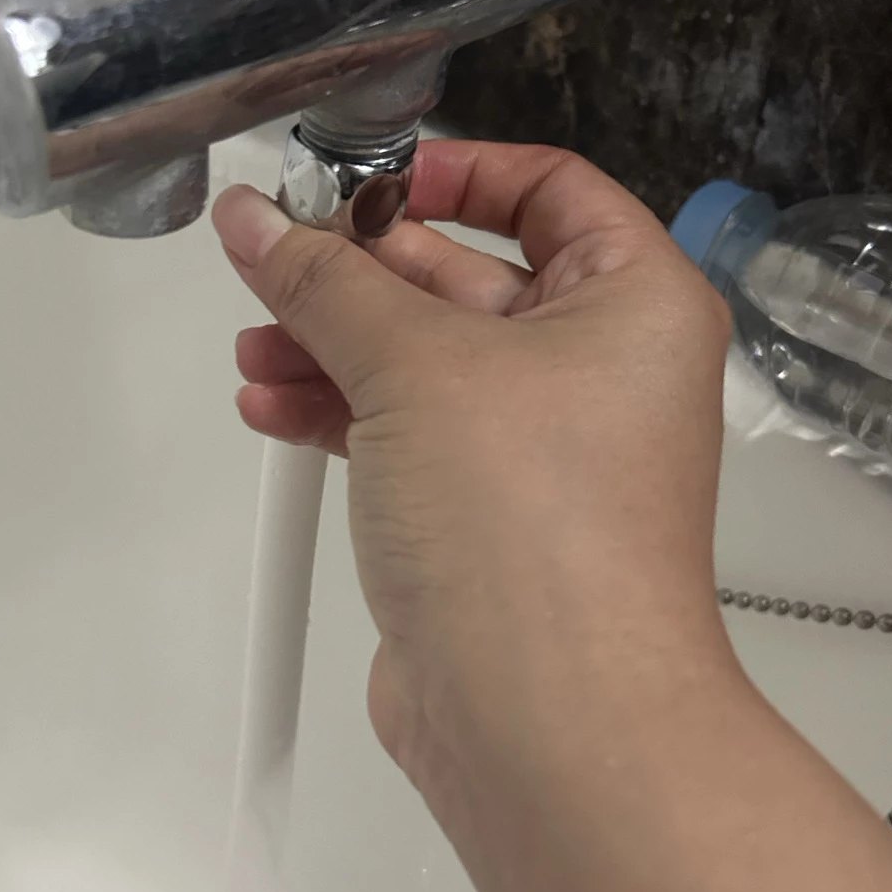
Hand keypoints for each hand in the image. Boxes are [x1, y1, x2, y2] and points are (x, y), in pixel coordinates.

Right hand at [212, 142, 735, 847]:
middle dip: (361, 274)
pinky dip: (341, 415)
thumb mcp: (415, 367)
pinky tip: (273, 405)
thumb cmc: (535, 534)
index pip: (550, 189)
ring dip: (333, 348)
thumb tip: (258, 219)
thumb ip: (325, 283)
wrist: (544, 720)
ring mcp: (543, 454)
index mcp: (633, 305)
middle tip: (274, 256)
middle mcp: (600, 375)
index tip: (367, 176)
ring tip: (257, 345)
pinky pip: (407, 437)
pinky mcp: (486, 520)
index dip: (455, 170)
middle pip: (468, 280)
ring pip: (425, 366)